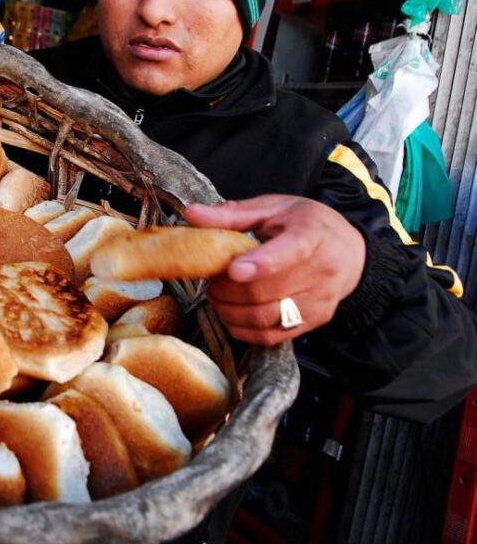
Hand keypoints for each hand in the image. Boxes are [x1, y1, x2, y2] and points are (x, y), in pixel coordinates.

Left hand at [183, 195, 365, 345]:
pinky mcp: (314, 321)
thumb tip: (191, 214)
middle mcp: (321, 271)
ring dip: (231, 311)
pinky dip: (243, 330)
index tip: (233, 269)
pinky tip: (232, 315)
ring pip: (266, 317)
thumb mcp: (275, 208)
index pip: (290, 252)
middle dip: (228, 290)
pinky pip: (272, 335)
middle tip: (211, 280)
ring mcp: (319, 300)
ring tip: (218, 297)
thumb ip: (233, 215)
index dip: (261, 263)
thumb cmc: (308, 225)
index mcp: (312, 235)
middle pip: (266, 291)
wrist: (352, 253)